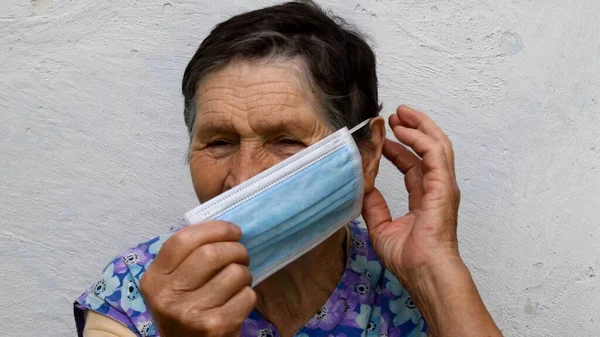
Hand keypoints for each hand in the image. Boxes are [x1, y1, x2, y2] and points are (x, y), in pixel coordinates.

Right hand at [140, 221, 255, 336]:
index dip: (214, 229)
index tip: (233, 231)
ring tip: (239, 279)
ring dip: (244, 273)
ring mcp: (190, 313)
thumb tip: (225, 228)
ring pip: (234, 273)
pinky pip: (246, 295)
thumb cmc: (186, 308)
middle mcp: (167, 296)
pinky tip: (239, 299)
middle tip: (241, 255)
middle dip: (236, 249)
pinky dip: (249, 294)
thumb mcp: (173, 284)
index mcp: (154, 278)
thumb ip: (188, 257)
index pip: (183, 240)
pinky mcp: (214, 327)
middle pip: (211, 254)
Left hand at [362, 105, 460, 282]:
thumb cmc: (409, 257)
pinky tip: (404, 131)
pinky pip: (434, 153)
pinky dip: (420, 138)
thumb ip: (373, 204)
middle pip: (428, 150)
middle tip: (395, 115)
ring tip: (401, 114)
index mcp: (424, 199)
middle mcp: (436, 189)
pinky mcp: (443, 185)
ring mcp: (442, 186)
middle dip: (412, 129)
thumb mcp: (381, 226)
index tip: (383, 138)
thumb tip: (363, 186)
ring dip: (419, 126)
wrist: (423, 270)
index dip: (398, 150)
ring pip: (436, 144)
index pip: (412, 166)